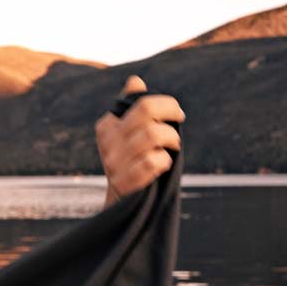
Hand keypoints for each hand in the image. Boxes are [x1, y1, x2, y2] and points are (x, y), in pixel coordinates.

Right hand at [95, 75, 184, 203]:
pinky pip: (154, 161)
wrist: (121, 204)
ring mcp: (114, 163)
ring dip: (171, 140)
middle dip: (171, 114)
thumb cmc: (130, 163)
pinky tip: (163, 165)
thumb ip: (130, 109)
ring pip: (153, 134)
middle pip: (146, 111)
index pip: (141, 102)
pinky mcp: (124, 182)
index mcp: (107, 126)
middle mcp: (107, 142)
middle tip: (179, 122)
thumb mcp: (126, 135)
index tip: (176, 113)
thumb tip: (135, 81)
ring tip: (172, 147)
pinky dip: (164, 162)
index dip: (166, 105)